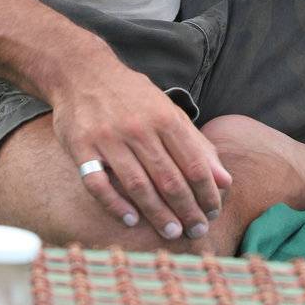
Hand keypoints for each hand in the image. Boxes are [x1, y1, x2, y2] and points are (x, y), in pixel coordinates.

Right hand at [51, 56, 232, 241]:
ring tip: (172, 232)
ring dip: (157, 214)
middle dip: (187, 210)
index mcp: (165, 118)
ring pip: (137, 185)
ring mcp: (108, 139)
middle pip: (169, 179)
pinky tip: (131, 220)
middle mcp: (138, 129)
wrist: (82, 72)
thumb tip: (224, 180)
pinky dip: (116, 205)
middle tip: (197, 231)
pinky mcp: (81, 148)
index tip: (213, 212)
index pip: (194, 164)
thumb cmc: (132, 96)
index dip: (207, 192)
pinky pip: (99, 184)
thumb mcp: (168, 110)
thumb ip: (197, 145)